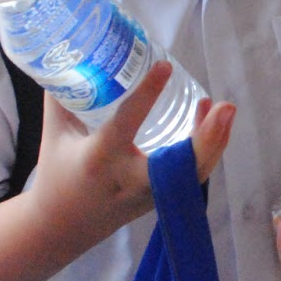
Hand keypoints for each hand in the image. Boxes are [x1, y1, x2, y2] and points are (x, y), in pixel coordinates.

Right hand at [28, 61, 235, 247]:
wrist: (62, 228)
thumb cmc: (57, 174)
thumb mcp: (55, 134)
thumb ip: (62, 95)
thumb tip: (69, 52)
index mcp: (99, 158)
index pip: (126, 124)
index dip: (147, 95)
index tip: (166, 68)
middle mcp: (129, 179)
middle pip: (178, 164)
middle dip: (206, 137)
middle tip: (225, 106)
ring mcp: (149, 194)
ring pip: (192, 172)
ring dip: (215, 141)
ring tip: (225, 108)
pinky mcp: (160, 199)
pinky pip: (191, 175)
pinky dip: (206, 150)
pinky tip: (211, 121)